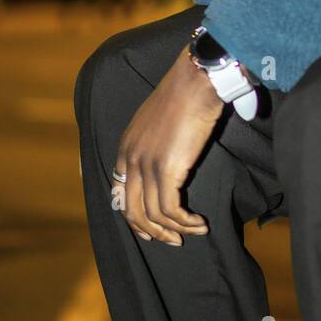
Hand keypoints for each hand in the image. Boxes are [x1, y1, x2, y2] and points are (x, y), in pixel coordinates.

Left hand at [111, 43, 225, 245]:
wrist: (196, 80)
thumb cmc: (185, 93)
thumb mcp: (159, 120)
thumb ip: (156, 142)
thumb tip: (172, 161)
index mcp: (126, 146)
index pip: (121, 192)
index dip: (134, 216)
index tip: (152, 228)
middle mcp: (130, 158)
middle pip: (131, 210)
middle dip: (152, 231)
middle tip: (173, 240)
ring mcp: (146, 165)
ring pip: (153, 215)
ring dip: (175, 230)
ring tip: (194, 231)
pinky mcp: (166, 170)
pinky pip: (171, 210)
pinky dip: (185, 222)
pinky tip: (199, 223)